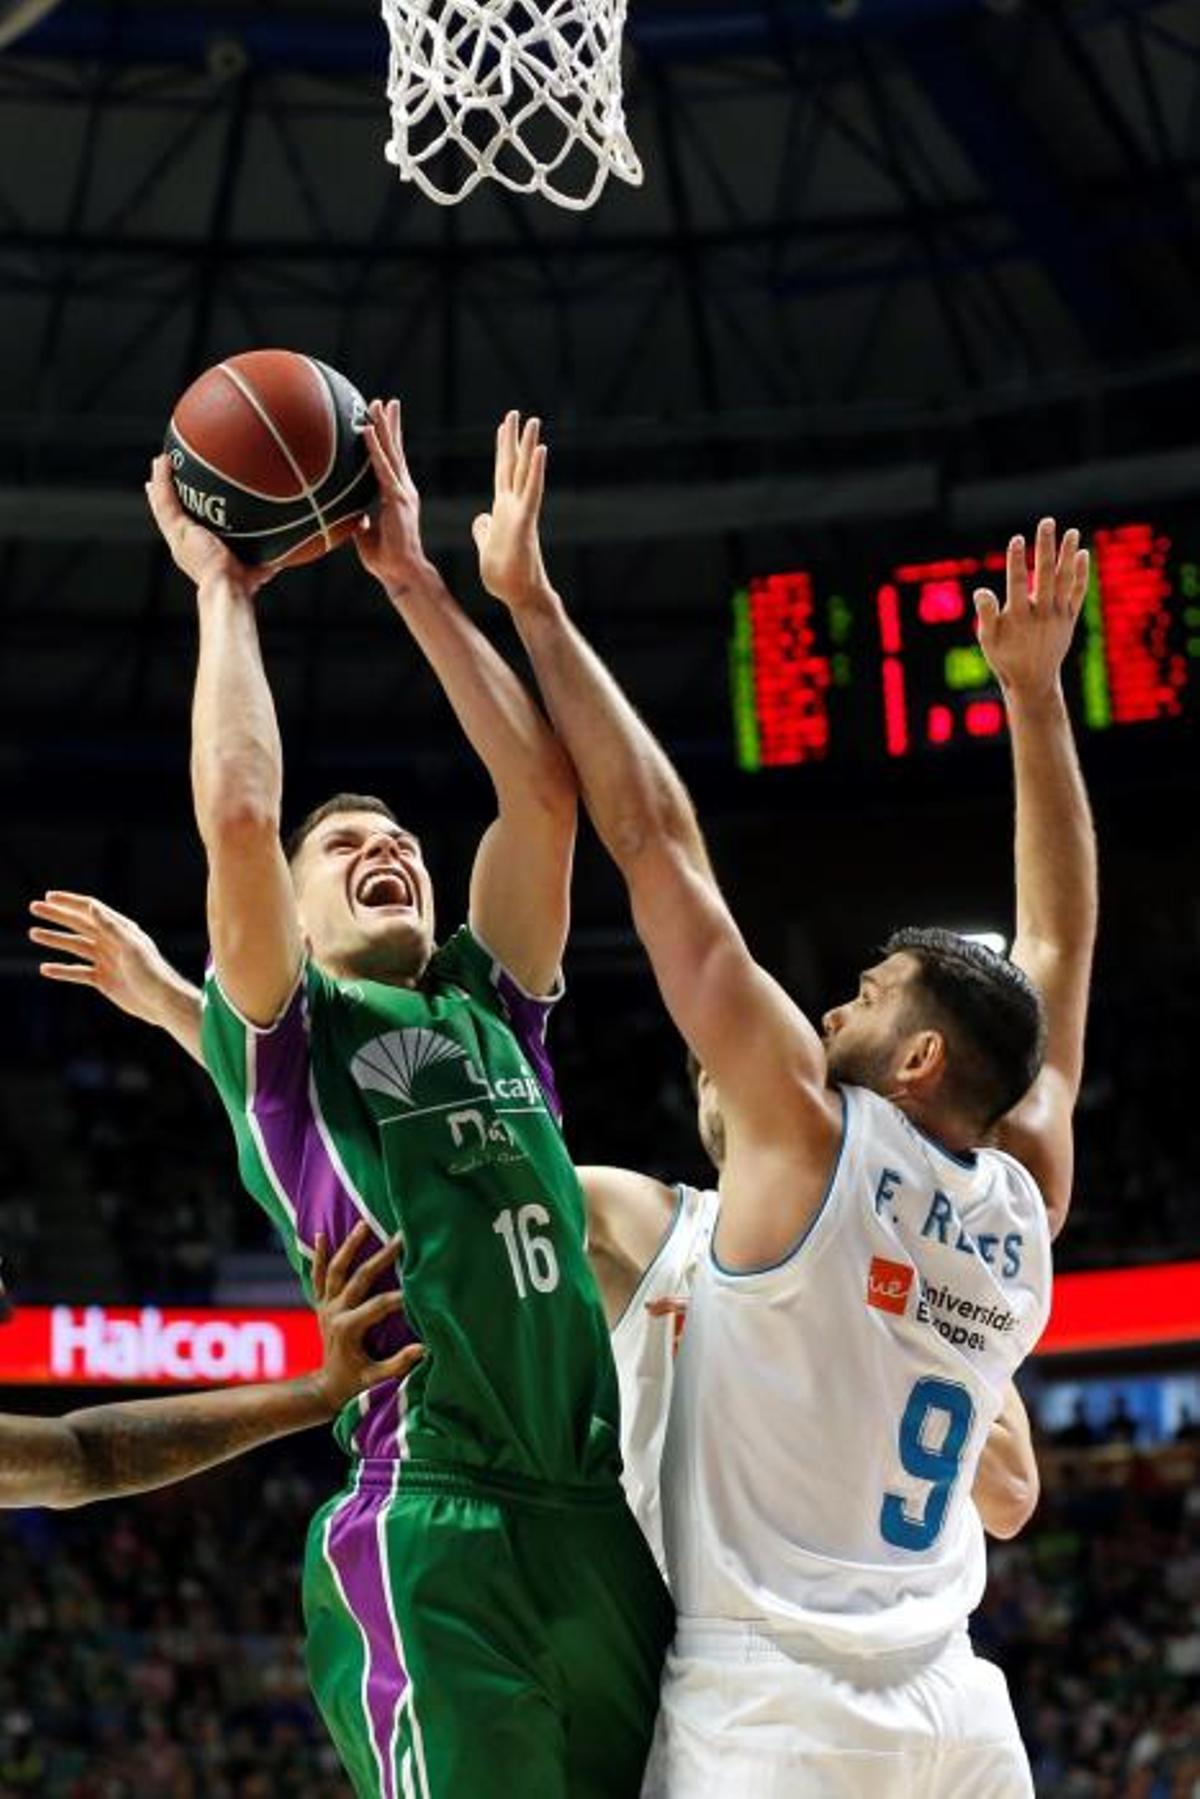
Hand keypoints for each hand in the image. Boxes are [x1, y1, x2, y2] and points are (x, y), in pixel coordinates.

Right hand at [30, 891, 179, 1027]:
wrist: (161, 1003)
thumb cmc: (151, 972)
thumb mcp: (131, 947)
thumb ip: (111, 927)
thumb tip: (92, 906)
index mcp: (120, 929)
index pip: (90, 910)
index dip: (69, 902)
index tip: (48, 897)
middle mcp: (111, 942)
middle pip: (78, 924)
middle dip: (56, 915)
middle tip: (34, 908)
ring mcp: (105, 961)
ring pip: (74, 946)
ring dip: (55, 939)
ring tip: (33, 933)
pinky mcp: (102, 980)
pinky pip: (77, 972)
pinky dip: (61, 971)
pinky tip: (45, 969)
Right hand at [145, 455, 271, 596]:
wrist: (227, 588)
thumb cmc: (241, 585)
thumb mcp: (257, 568)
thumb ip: (268, 558)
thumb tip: (289, 551)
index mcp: (197, 552)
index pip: (188, 529)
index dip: (183, 515)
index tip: (183, 500)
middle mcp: (183, 544)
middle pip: (170, 515)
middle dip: (165, 498)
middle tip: (159, 480)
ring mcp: (178, 537)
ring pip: (163, 505)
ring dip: (161, 482)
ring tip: (160, 462)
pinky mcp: (177, 530)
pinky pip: (166, 500)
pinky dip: (163, 480)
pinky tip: (163, 462)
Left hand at [311, 1222, 422, 1411]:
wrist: (325, 1389)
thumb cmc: (355, 1385)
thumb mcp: (376, 1379)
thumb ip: (398, 1364)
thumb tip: (424, 1348)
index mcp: (349, 1329)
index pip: (379, 1305)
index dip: (401, 1295)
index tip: (421, 1283)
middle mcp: (334, 1312)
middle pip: (360, 1278)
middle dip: (382, 1256)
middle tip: (401, 1236)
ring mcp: (326, 1306)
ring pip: (336, 1269)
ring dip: (350, 1245)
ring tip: (364, 1222)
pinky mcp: (320, 1304)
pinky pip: (317, 1276)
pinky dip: (318, 1256)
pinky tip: (320, 1235)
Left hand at [354, 399, 436, 597]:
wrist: (401, 572)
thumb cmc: (385, 560)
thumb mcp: (365, 537)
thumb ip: (360, 524)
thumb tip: (350, 518)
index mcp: (397, 496)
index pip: (392, 463)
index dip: (388, 441)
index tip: (382, 422)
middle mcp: (402, 489)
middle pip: (396, 450)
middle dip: (391, 425)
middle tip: (387, 402)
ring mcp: (401, 492)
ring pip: (392, 452)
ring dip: (385, 427)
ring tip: (379, 404)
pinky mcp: (397, 498)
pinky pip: (383, 467)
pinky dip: (375, 448)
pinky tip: (369, 430)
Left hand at [472, 411, 551, 610]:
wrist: (519, 597)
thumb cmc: (505, 577)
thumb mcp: (486, 547)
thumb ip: (484, 531)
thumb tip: (481, 519)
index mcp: (503, 512)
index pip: (502, 474)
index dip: (503, 450)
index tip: (503, 428)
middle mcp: (514, 507)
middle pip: (513, 466)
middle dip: (514, 439)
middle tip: (517, 413)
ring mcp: (522, 513)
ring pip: (525, 473)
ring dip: (529, 446)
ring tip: (534, 421)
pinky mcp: (526, 522)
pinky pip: (532, 492)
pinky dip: (535, 471)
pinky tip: (539, 450)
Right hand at [974, 518, 1089, 700]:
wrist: (1033, 681)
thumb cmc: (1005, 657)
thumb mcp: (988, 640)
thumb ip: (986, 615)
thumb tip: (981, 592)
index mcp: (1018, 618)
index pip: (1017, 584)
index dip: (1015, 561)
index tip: (1016, 539)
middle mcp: (1041, 614)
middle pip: (1045, 575)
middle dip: (1046, 547)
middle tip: (1047, 522)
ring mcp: (1058, 616)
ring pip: (1065, 581)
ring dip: (1068, 555)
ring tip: (1071, 532)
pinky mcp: (1069, 618)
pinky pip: (1077, 593)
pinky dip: (1081, 574)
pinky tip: (1082, 553)